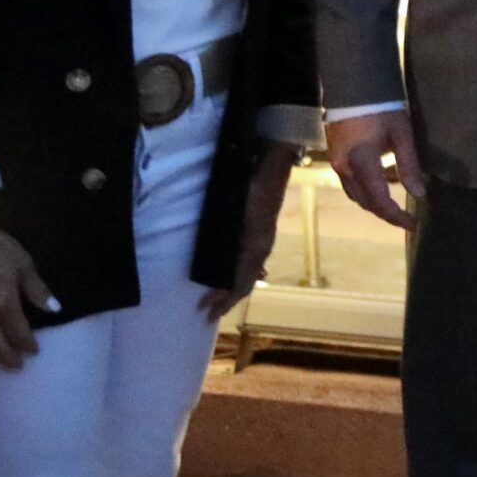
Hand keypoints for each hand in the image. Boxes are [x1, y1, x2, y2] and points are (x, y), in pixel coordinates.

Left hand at [203, 143, 297, 317]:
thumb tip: (217, 269)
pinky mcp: (262, 230)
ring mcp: (264, 238)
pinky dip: (246, 274)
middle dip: (227, 299)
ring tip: (222, 298)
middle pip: (246, 282)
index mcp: (255, 246)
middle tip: (208, 312)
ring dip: (235, 288)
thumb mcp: (235, 215)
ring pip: (251, 272)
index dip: (223, 299)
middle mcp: (261, 246)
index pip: (239, 283)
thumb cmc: (250, 187)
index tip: (204, 310)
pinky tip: (246, 274)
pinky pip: (254, 261)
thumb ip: (229, 240)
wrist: (272, 164)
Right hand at [326, 107, 422, 229]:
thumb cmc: (382, 107)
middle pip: (365, 202)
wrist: (354, 86)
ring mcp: (336, 164)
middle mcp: (344, 168)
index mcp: (362, 162)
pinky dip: (365, 193)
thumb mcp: (401, 134)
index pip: (379, 200)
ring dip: (374, 205)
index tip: (413, 224)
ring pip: (355, 195)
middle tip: (407, 220)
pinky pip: (349, 185)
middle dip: (386, 214)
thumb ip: (409, 165)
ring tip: (395, 208)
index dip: (396, 216)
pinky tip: (379, 190)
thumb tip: (419, 193)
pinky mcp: (334, 158)